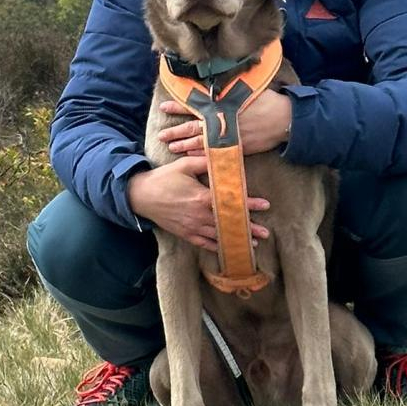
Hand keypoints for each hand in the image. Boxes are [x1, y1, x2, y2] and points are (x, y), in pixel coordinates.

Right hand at [127, 155, 269, 253]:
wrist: (141, 196)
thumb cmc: (163, 178)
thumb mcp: (184, 165)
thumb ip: (205, 161)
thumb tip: (223, 157)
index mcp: (201, 197)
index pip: (230, 202)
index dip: (249, 204)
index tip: (265, 205)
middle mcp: (199, 215)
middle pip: (228, 223)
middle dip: (248, 228)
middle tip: (266, 233)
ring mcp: (192, 227)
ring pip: (219, 235)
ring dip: (236, 239)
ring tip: (254, 243)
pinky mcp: (185, 234)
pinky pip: (204, 243)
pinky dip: (217, 246)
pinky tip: (228, 248)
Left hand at [157, 91, 292, 157]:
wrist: (284, 120)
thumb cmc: (266, 101)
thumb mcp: (245, 90)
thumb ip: (228, 89)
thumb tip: (215, 84)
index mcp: (222, 105)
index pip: (195, 105)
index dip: (178, 106)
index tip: (163, 107)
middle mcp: (222, 120)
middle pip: (193, 127)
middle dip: (175, 131)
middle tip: (161, 135)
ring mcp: (228, 136)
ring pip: (201, 142)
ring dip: (185, 145)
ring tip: (171, 147)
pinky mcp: (236, 148)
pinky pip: (214, 153)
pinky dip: (201, 155)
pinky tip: (191, 157)